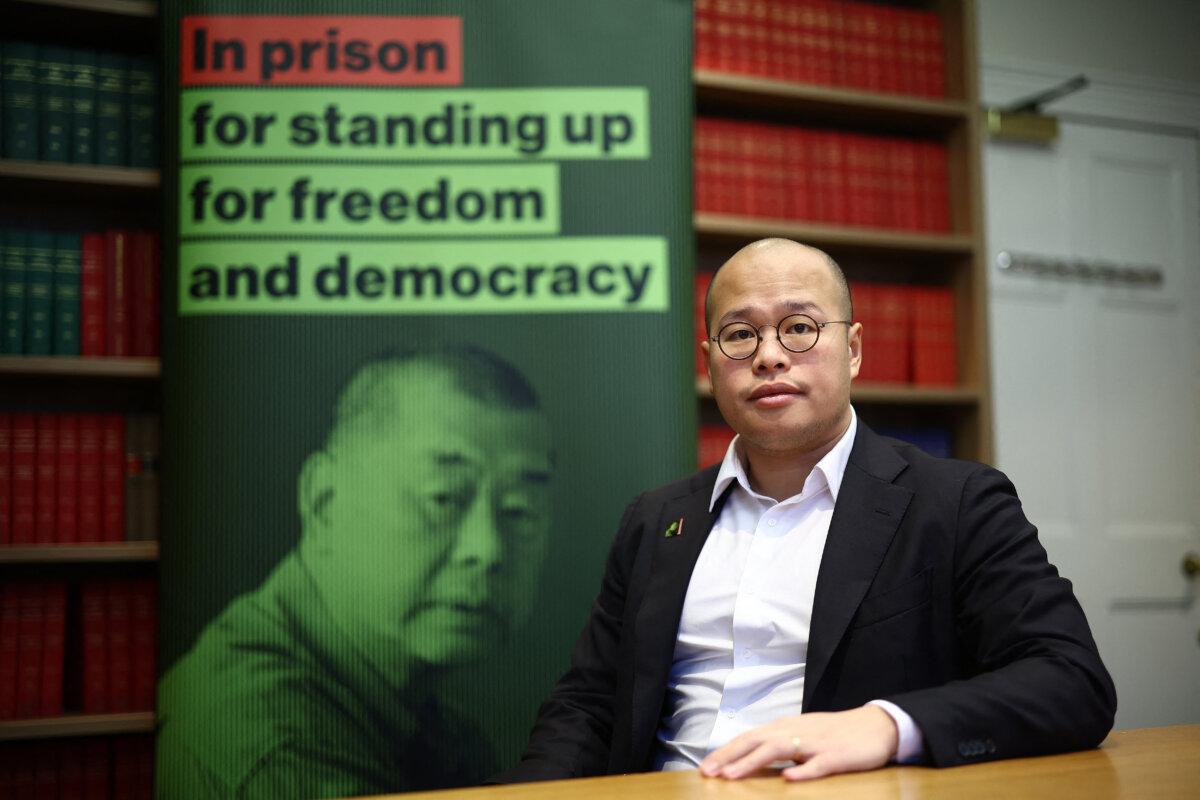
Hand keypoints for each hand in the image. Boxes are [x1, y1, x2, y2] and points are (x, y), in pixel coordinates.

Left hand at [698, 705, 898, 781]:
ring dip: (753, 761)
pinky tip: (788, 779)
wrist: (876, 725)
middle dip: (730, 756)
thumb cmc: (835, 733)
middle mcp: (797, 731)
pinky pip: (819, 764)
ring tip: (732, 776)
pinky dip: (803, 770)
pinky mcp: (838, 756)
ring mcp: (817, 743)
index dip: (726, 751)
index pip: (750, 737)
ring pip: (780, 748)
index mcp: (787, 727)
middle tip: (707, 772)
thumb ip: (778, 744)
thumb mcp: (802, 735)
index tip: (705, 766)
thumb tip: (749, 757)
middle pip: (757, 740)